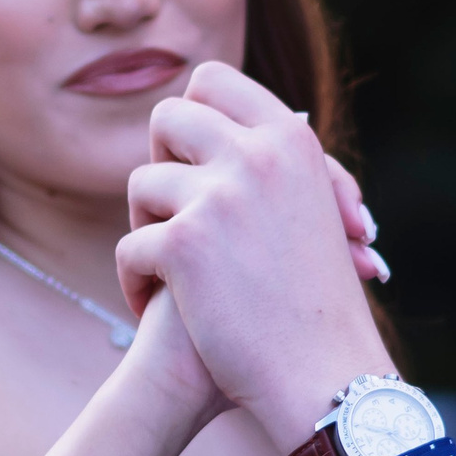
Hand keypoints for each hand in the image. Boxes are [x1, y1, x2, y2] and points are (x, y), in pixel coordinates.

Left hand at [120, 63, 395, 455]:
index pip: (213, 82)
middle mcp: (257, 154)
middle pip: (167, 117)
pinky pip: (130, 247)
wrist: (326, 373)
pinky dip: (135, 283)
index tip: (192, 163)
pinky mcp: (185, 245)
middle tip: (175, 214)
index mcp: (291, 140)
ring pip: (140, 185)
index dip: (190, 120)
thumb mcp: (308, 212)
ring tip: (168, 271)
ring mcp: (220, 197)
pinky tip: (153, 308)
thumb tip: (208, 120)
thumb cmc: (316, 304)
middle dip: (162, 165)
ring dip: (145, 228)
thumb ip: (267, 167)